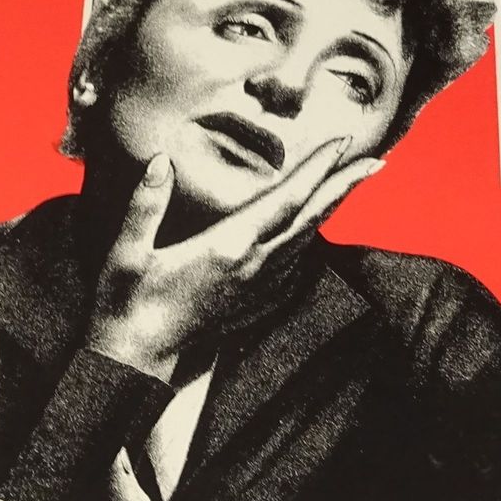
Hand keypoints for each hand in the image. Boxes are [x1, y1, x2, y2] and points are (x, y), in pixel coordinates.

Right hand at [89, 138, 379, 378]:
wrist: (135, 359)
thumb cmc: (126, 303)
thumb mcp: (127, 252)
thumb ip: (145, 204)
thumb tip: (161, 160)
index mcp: (227, 248)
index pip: (284, 201)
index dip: (315, 170)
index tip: (341, 142)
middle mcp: (252, 267)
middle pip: (309, 220)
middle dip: (342, 187)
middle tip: (375, 162)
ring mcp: (255, 287)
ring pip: (305, 242)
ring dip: (330, 211)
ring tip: (350, 185)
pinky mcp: (251, 301)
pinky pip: (292, 266)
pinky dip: (310, 241)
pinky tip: (314, 231)